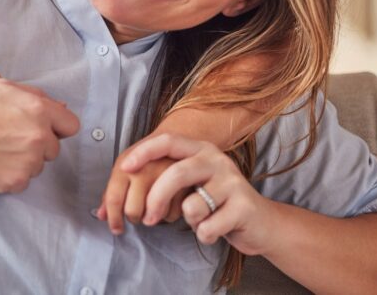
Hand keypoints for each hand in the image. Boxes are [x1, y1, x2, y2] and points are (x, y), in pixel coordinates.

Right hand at [0, 79, 79, 192]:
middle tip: (9, 140)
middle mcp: (38, 135)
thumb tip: (61, 108)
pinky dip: (11, 176)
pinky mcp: (16, 181)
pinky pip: (24, 181)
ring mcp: (29, 160)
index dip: (57, 129)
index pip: (71, 126)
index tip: (43, 130)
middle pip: (54, 149)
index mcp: (39, 110)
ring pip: (39, 166)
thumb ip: (36, 96)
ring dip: (24, 161)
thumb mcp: (2, 88)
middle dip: (37, 146)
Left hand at [97, 139, 185, 234]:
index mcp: (125, 166)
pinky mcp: (182, 186)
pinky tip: (166, 205)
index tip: (116, 229)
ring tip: (151, 207)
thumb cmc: (144, 159)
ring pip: (152, 216)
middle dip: (133, 218)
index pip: (114, 199)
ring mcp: (164, 178)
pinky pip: (171, 215)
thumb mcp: (124, 169)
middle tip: (137, 213)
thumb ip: (111, 192)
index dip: (113, 219)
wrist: (174, 141)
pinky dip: (167, 215)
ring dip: (150, 218)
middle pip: (132, 211)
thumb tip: (101, 216)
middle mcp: (144, 171)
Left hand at [127, 134, 280, 255]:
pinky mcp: (243, 206)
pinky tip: (217, 230)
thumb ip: (164, 180)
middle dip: (156, 199)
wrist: (262, 223)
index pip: (168, 141)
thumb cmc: (217, 204)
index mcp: (202, 149)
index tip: (125, 168)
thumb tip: (114, 197)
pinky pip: (207, 227)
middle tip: (148, 220)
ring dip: (190, 222)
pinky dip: (205, 235)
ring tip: (203, 220)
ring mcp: (233, 182)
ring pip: (191, 206)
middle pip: (176, 174)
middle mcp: (218, 160)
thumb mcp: (193, 184)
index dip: (144, 152)